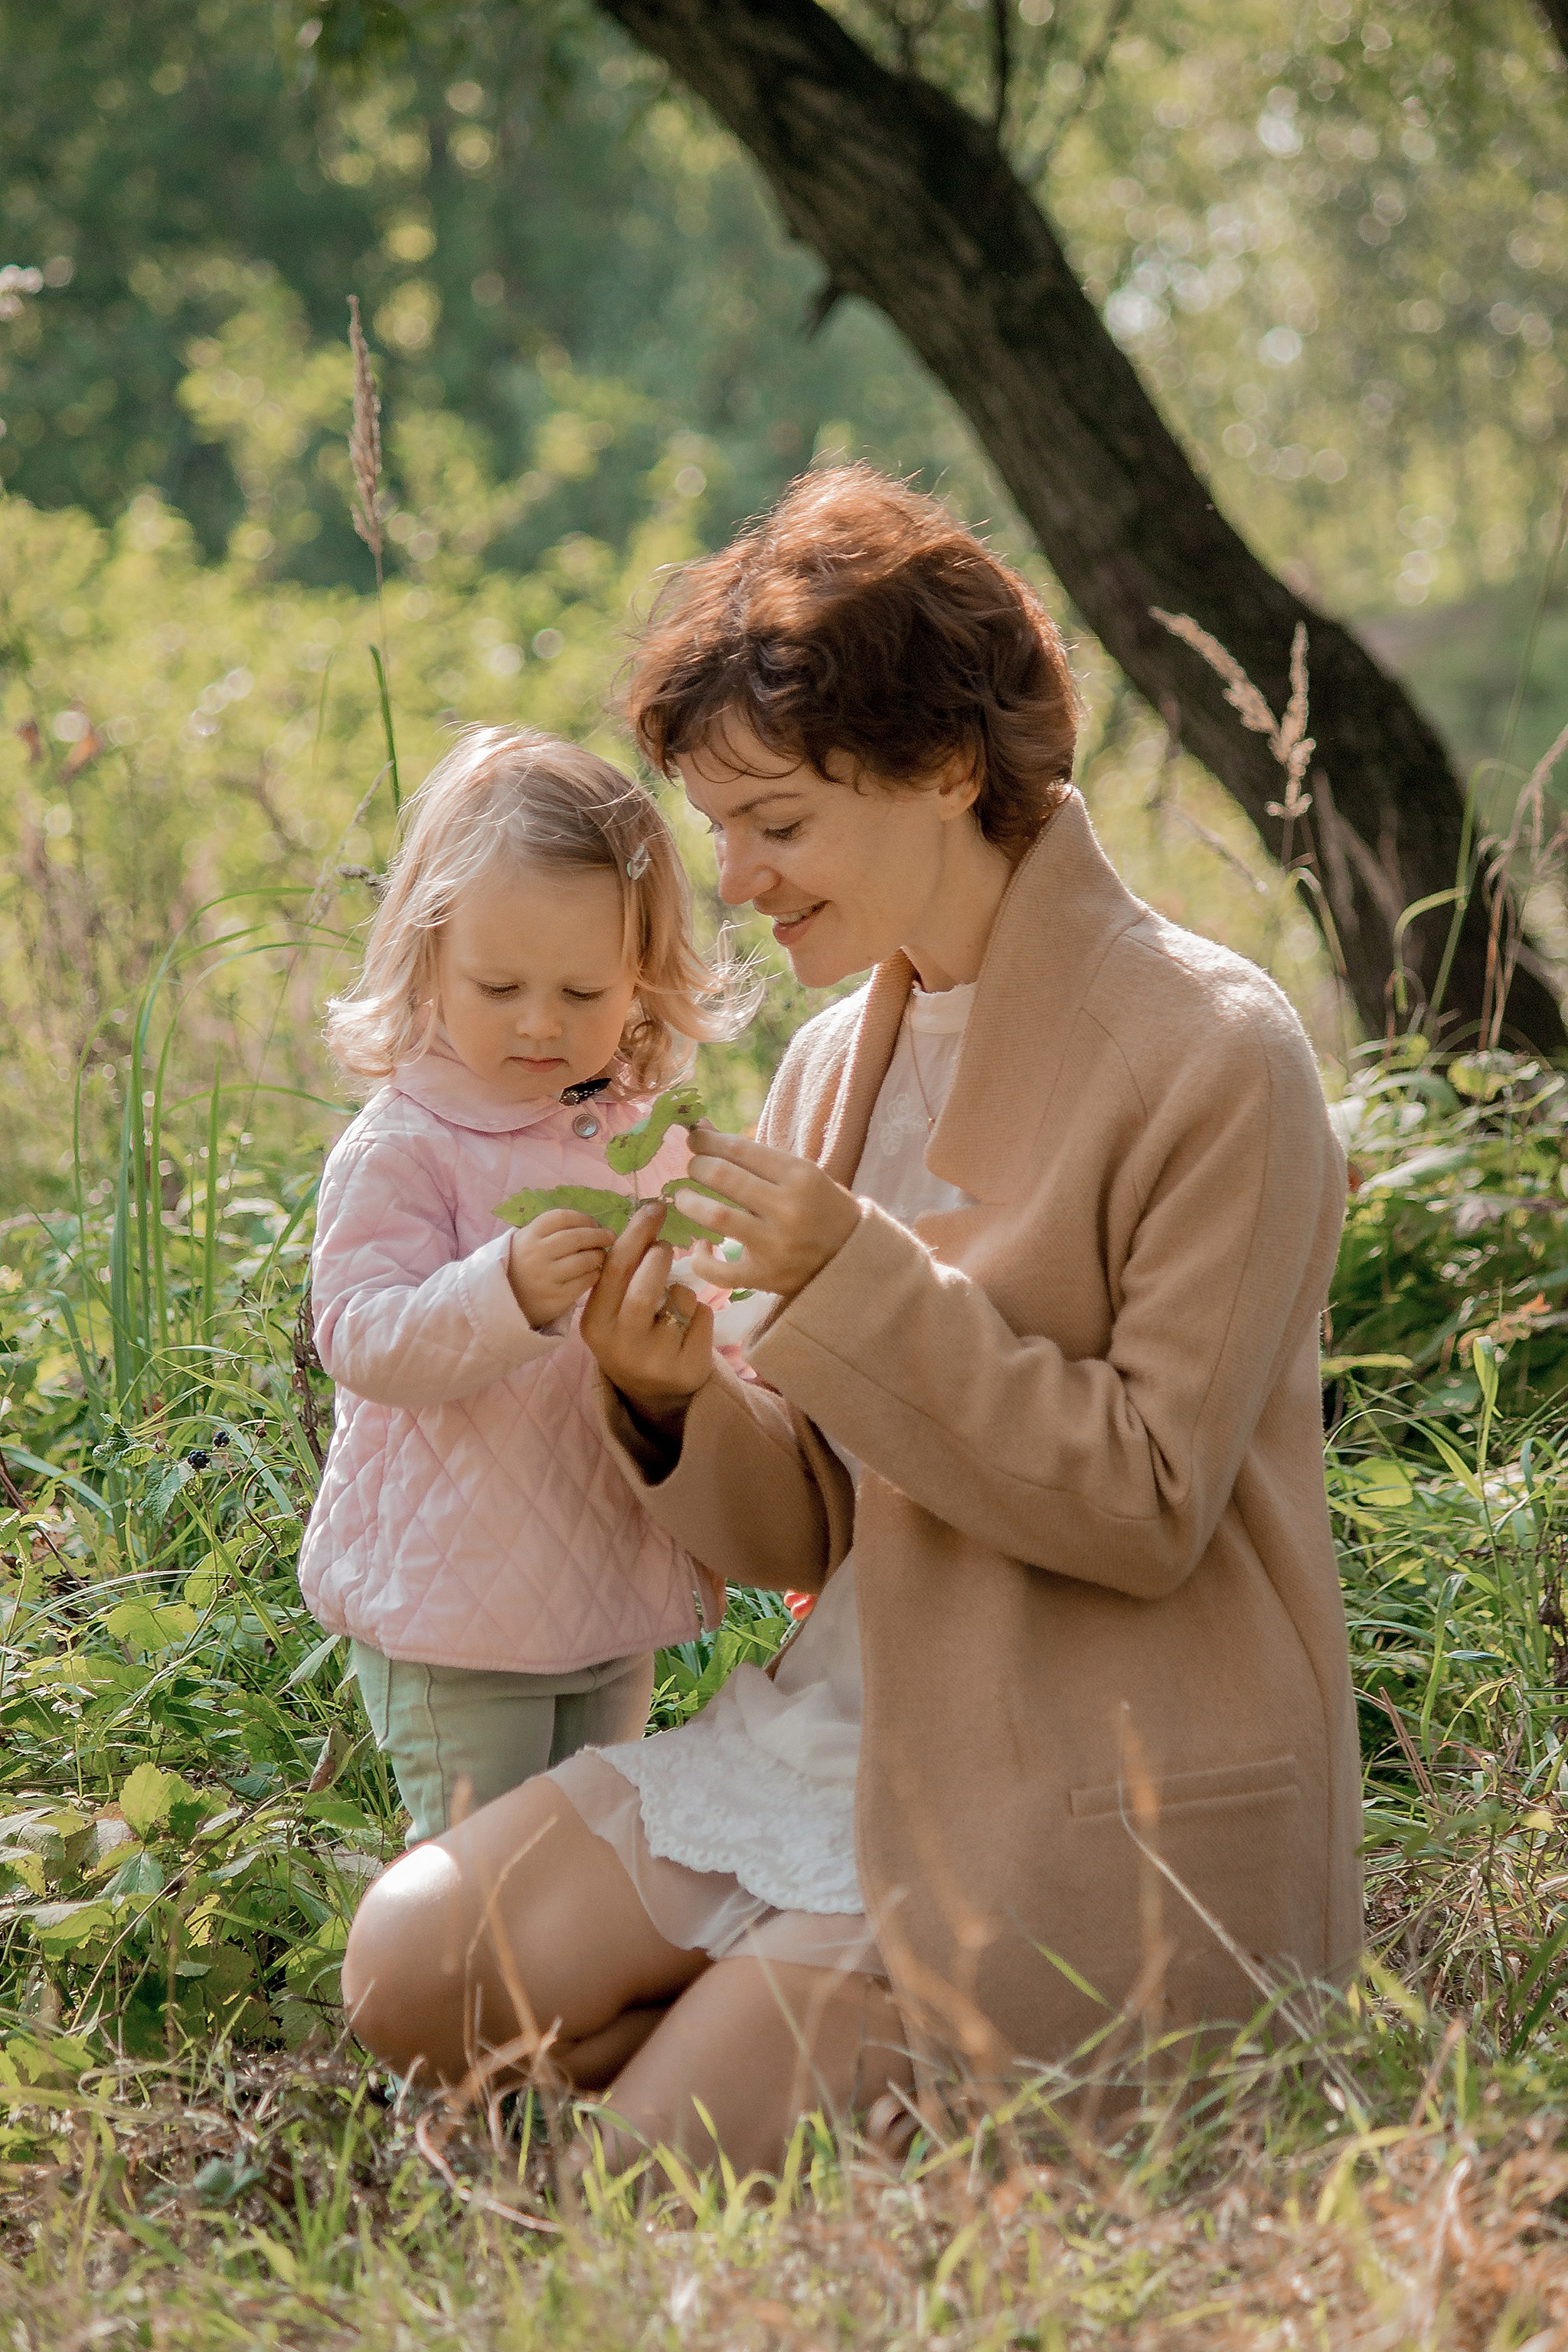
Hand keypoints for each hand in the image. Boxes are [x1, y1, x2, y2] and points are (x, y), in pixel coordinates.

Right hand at [507, 1210, 613, 1328]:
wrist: (508, 1302)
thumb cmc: (524, 1266)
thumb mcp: (527, 1241)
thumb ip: (552, 1229)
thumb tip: (591, 1223)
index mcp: (529, 1236)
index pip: (562, 1217)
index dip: (583, 1218)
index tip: (594, 1223)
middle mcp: (536, 1255)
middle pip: (577, 1237)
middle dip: (599, 1235)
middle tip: (609, 1236)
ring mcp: (546, 1277)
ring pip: (585, 1260)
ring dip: (599, 1255)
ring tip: (600, 1256)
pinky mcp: (557, 1298)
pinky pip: (586, 1281)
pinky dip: (595, 1274)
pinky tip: (594, 1272)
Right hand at [580, 1202, 713, 1425]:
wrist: (653, 1393)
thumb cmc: (632, 1334)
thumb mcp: (613, 1309)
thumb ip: (623, 1273)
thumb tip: (647, 1218)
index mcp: (594, 1323)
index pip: (614, 1270)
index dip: (636, 1234)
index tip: (653, 1207)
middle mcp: (619, 1344)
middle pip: (645, 1286)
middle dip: (659, 1257)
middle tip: (665, 1247)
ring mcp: (654, 1360)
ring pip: (679, 1299)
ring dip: (682, 1290)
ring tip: (674, 1304)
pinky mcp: (686, 1368)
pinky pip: (703, 1316)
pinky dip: (701, 1311)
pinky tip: (689, 1328)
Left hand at [670, 1133, 859, 1300]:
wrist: (852, 1257)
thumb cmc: (820, 1207)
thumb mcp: (798, 1173)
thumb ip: (752, 1156)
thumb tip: (703, 1128)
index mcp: (800, 1175)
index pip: (740, 1148)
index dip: (707, 1140)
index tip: (694, 1138)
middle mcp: (788, 1208)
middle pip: (722, 1176)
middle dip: (697, 1166)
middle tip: (693, 1168)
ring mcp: (775, 1245)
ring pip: (715, 1216)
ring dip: (689, 1202)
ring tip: (684, 1198)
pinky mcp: (764, 1276)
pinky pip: (718, 1270)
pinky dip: (701, 1258)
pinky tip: (701, 1246)